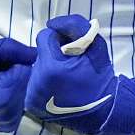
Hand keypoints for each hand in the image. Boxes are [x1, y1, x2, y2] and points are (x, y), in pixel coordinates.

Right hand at [0, 38, 36, 131]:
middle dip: (14, 71)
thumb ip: (12, 48)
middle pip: (27, 80)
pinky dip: (11, 94)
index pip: (27, 67)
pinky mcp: (9, 125)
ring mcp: (10, 121)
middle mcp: (10, 112)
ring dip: (13, 82)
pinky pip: (19, 101)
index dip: (14, 60)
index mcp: (4, 94)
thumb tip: (36, 53)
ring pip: (25, 90)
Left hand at [25, 15, 129, 134]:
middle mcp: (37, 83)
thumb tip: (52, 23)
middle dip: (53, 52)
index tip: (71, 48)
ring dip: (48, 65)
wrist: (103, 111)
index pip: (44, 37)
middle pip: (39, 52)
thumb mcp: (96, 45)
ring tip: (65, 75)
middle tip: (69, 62)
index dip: (59, 38)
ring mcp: (33, 95)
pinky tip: (59, 86)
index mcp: (51, 68)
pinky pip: (34, 81)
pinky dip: (44, 80)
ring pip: (36, 66)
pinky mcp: (31, 104)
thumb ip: (75, 25)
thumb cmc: (100, 77)